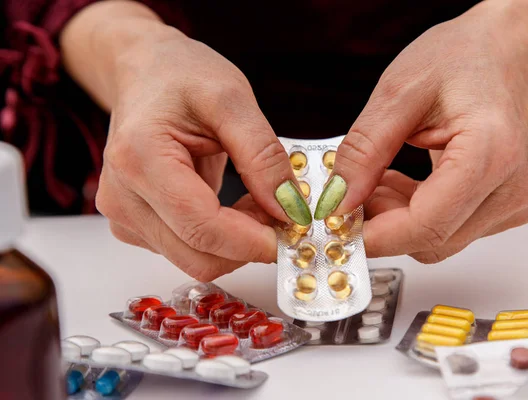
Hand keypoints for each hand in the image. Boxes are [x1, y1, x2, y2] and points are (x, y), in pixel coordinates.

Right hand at [95, 27, 309, 279]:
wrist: (144, 72)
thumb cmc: (181, 76)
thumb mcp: (233, 100)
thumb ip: (263, 157)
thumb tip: (289, 210)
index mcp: (140, 158)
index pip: (201, 227)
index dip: (254, 241)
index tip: (295, 231)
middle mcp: (122, 197)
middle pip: (197, 257)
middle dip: (248, 245)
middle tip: (281, 212)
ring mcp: (124, 215)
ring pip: (194, 260)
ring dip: (236, 243)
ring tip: (256, 200)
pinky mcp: (134, 225)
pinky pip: (186, 250)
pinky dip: (220, 239)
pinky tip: (232, 206)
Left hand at [314, 3, 527, 262]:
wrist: (508, 51)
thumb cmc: (463, 58)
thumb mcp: (398, 94)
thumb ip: (364, 152)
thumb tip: (337, 203)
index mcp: (491, 154)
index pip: (426, 226)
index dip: (374, 235)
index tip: (334, 225)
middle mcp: (512, 188)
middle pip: (431, 240)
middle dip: (381, 224)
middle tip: (349, 192)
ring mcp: (513, 202)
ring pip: (437, 240)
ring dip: (395, 218)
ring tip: (375, 176)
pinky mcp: (504, 207)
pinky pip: (448, 229)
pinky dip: (413, 213)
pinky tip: (397, 182)